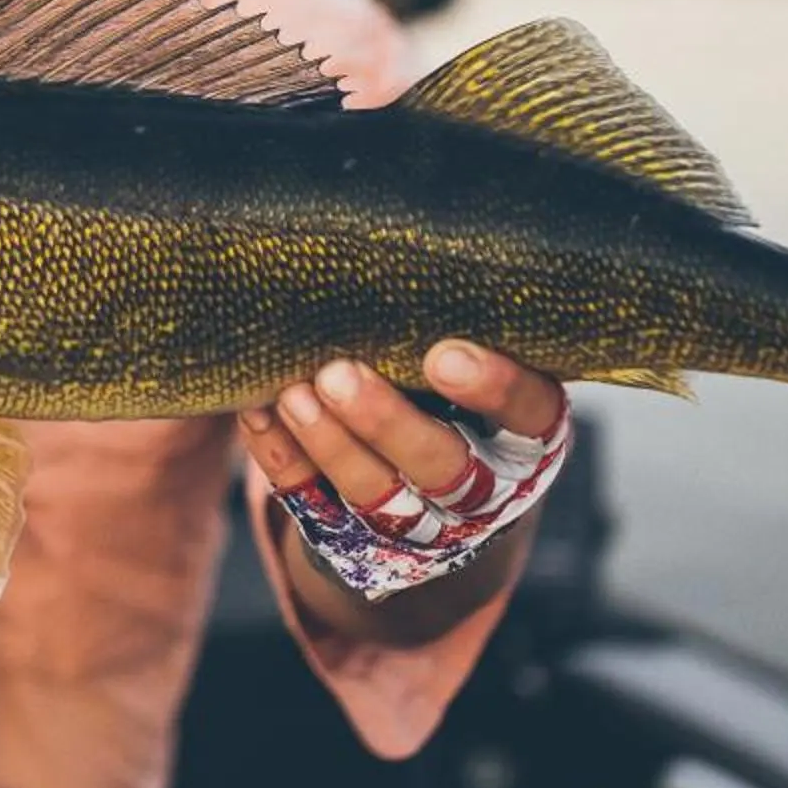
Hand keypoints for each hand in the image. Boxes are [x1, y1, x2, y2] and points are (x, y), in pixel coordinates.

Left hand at [235, 340, 570, 603]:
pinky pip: (315, 504)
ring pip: (377, 494)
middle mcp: (483, 487)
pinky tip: (256, 416)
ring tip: (292, 395)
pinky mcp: (359, 539)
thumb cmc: (452, 398)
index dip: (494, 388)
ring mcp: (421, 524)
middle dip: (387, 423)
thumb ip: (452, 329)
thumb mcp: (473, 369)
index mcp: (526, 434)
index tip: (443, 356)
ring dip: (330, 444)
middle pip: (443, 465)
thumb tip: (395, 249)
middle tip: (339, 375)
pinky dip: (283, 459)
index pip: (531, 412)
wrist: (425, 499)